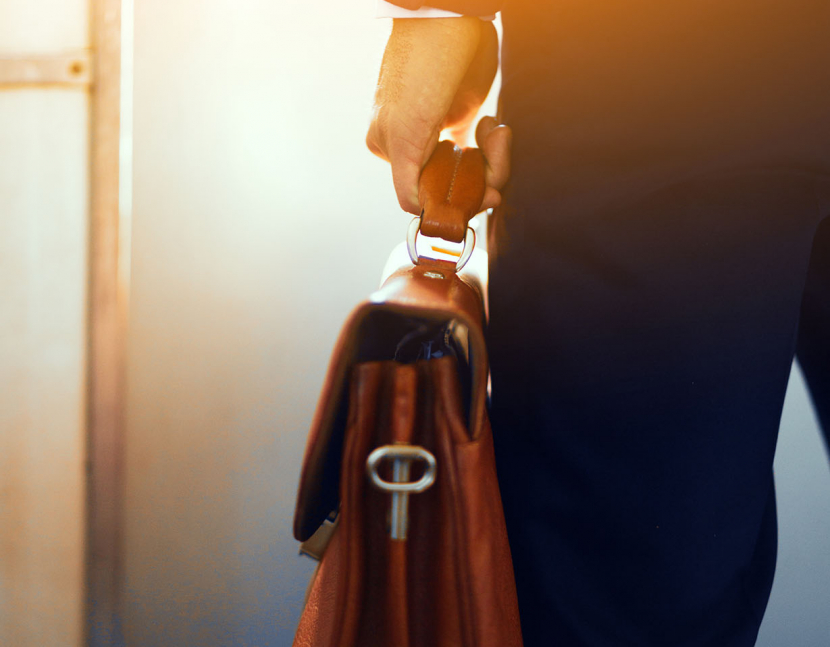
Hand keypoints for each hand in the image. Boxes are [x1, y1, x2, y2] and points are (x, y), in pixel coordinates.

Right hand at [367, 18, 511, 214]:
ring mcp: (441, 135)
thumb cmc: (421, 72)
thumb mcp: (403, 135)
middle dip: (480, 179)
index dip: (456, 203)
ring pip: (470, 173)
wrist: (451, 22)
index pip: (425, 198)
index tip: (483, 196)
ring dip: (492, 160)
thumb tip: (418, 214)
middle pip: (452, 187)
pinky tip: (492, 127)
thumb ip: (405, 180)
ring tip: (495, 132)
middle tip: (494, 167)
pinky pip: (480, 154)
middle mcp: (414, 147)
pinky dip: (494, 148)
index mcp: (391, 151)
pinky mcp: (463, 121)